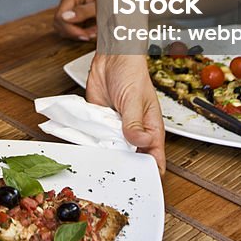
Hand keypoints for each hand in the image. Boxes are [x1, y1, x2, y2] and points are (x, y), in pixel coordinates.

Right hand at [53, 0, 96, 40]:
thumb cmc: (113, 0)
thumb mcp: (100, 7)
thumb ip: (83, 12)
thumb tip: (64, 18)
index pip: (60, 15)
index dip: (70, 29)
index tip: (85, 36)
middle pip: (59, 22)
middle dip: (75, 32)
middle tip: (93, 34)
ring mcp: (67, 2)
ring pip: (61, 26)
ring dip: (77, 33)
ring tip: (94, 31)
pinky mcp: (70, 10)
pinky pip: (66, 26)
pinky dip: (78, 32)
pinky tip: (90, 30)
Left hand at [86, 54, 164, 171]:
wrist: (111, 58)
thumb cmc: (132, 73)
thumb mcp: (134, 100)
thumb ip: (134, 122)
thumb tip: (140, 140)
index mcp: (150, 128)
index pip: (154, 156)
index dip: (150, 171)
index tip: (141, 183)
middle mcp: (134, 130)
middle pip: (131, 157)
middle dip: (124, 165)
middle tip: (113, 173)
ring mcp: (116, 127)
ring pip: (112, 149)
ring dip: (105, 154)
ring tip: (98, 161)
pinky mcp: (101, 121)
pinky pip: (96, 137)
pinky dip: (91, 141)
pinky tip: (86, 145)